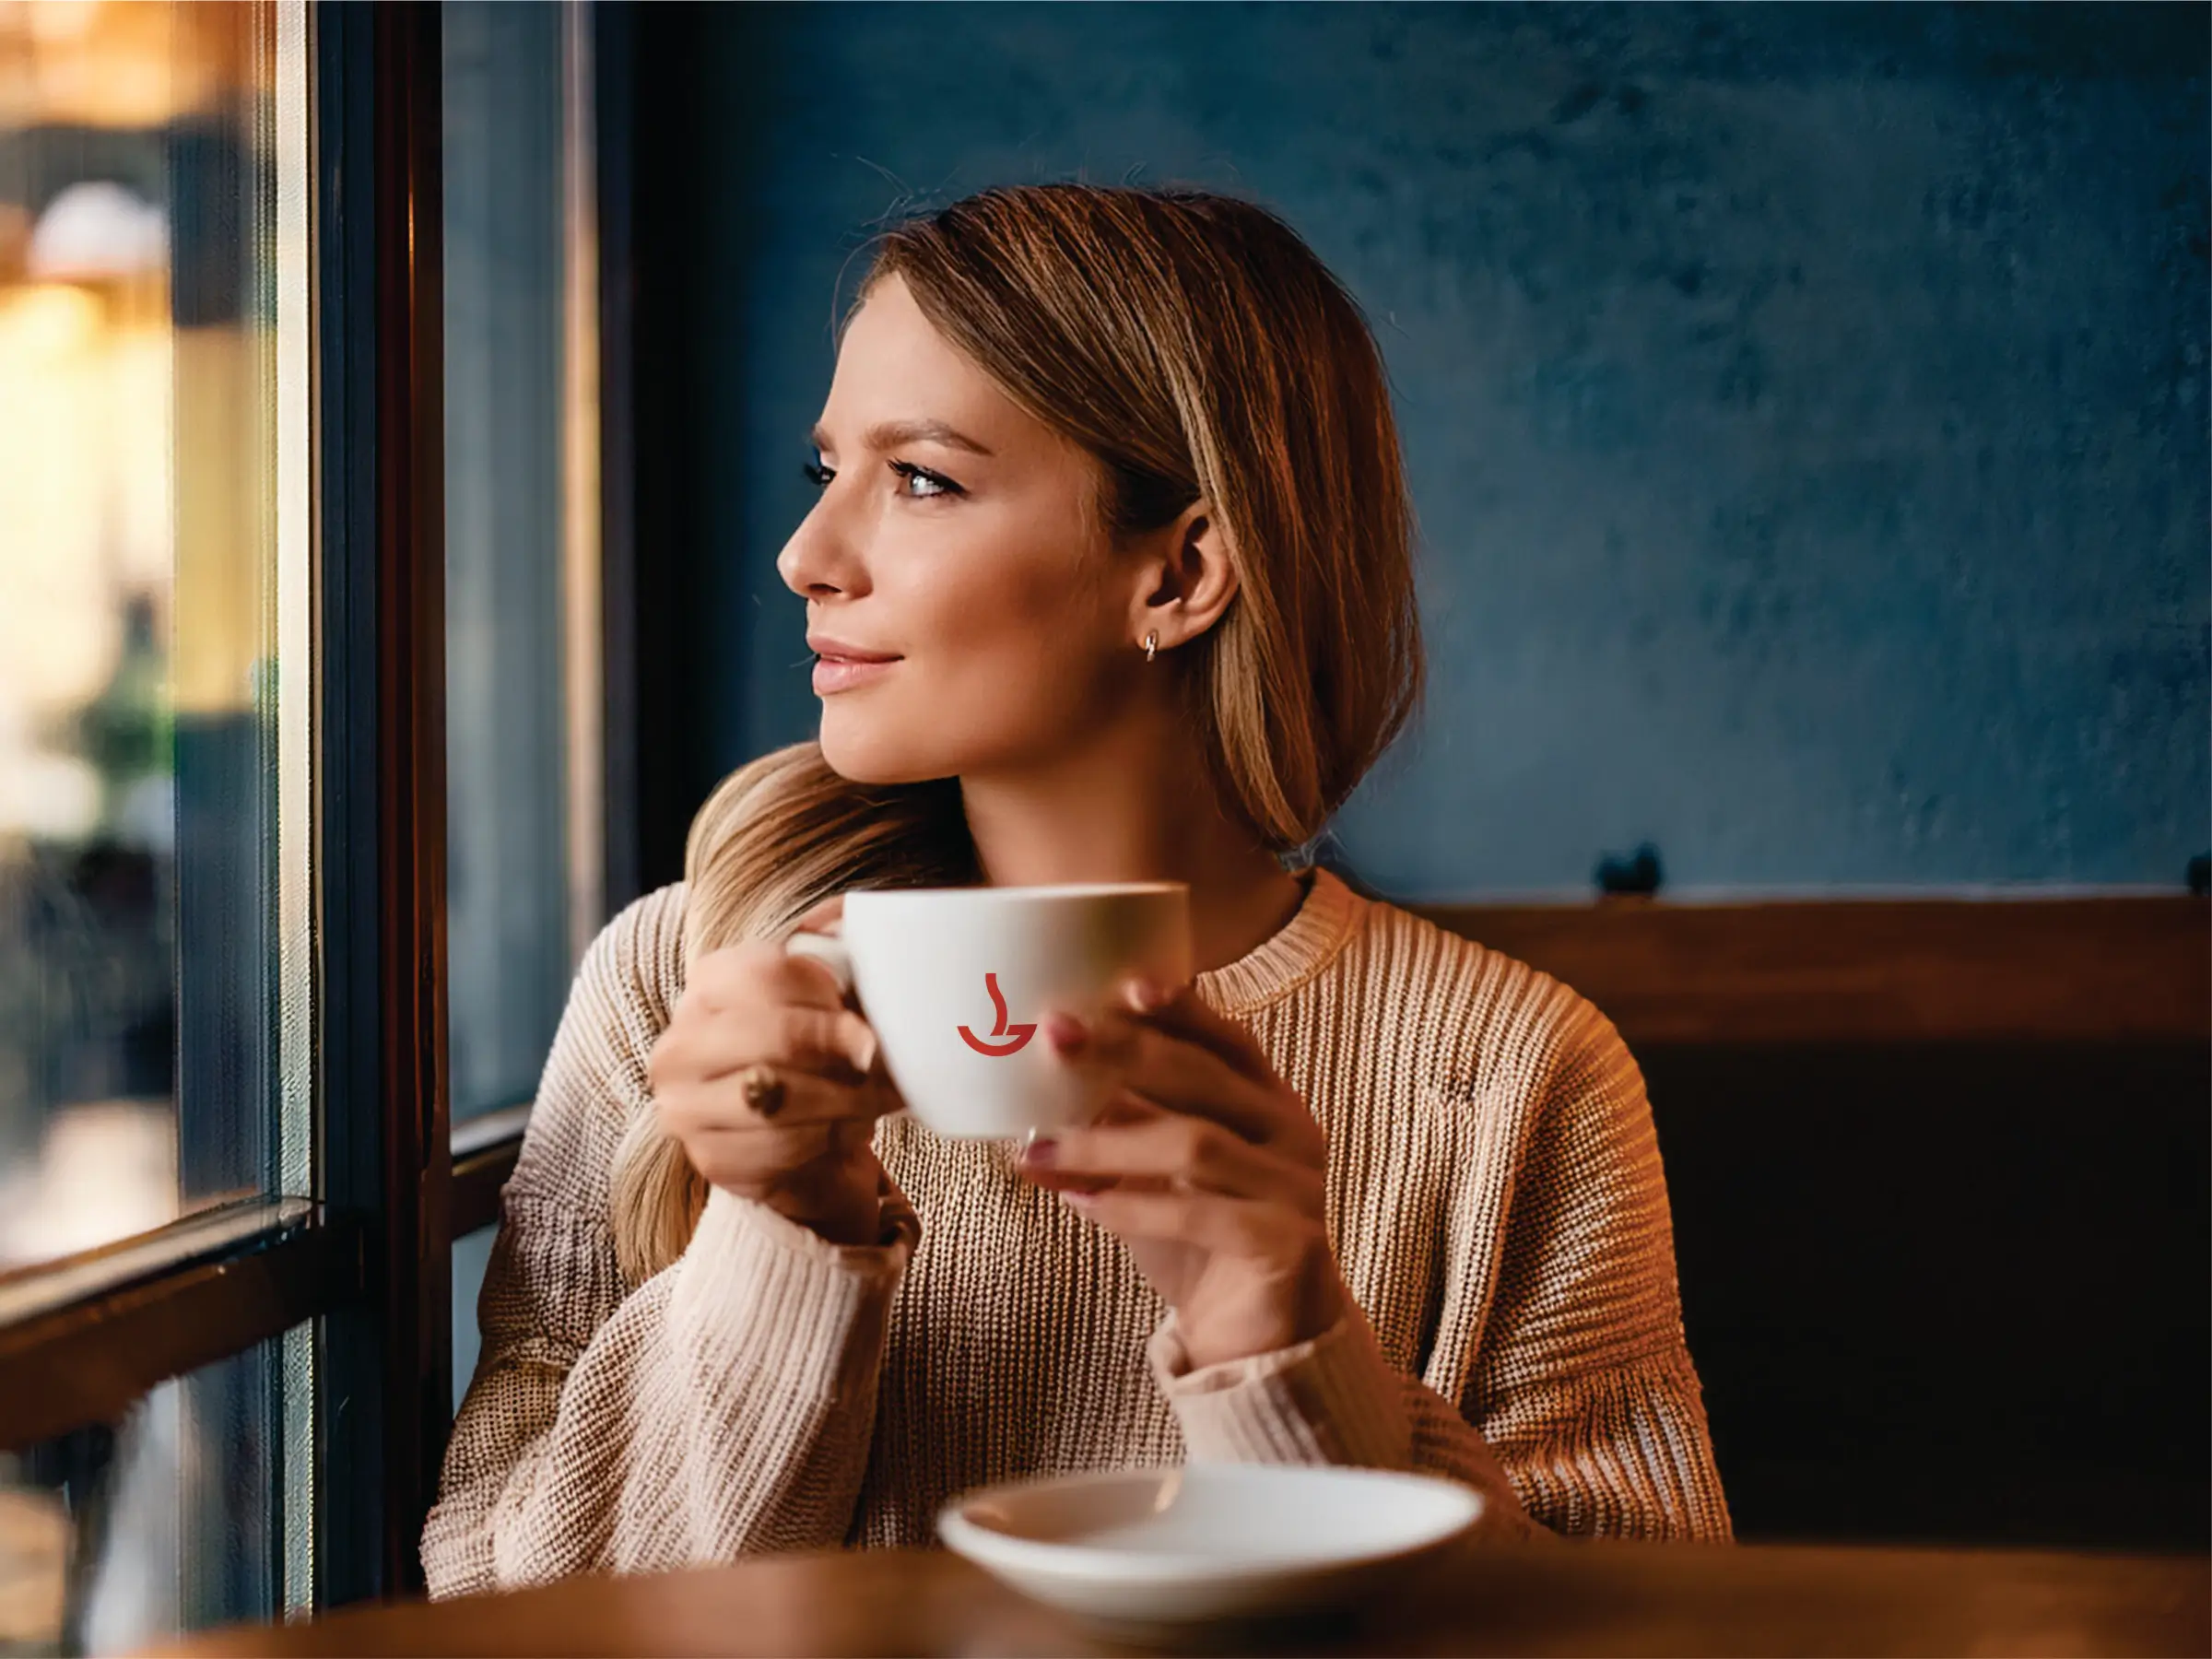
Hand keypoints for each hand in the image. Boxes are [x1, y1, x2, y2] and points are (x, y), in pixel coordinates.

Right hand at [646, 894, 904, 1246]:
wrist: (802, 1131)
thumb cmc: (818, 1049)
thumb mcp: (829, 990)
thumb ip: (837, 945)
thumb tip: (847, 919)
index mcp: (708, 983)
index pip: (768, 972)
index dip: (827, 992)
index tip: (861, 1011)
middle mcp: (681, 1043)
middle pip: (775, 1036)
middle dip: (841, 1049)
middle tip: (878, 1058)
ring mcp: (685, 1106)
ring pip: (779, 1098)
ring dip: (844, 1099)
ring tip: (875, 1095)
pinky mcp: (709, 1158)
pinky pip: (781, 1148)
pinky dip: (829, 1137)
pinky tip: (848, 1127)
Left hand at [1014, 974, 1347, 1370]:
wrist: (1256, 1345)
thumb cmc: (1200, 1247)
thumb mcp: (1149, 1181)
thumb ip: (1111, 1138)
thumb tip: (1027, 1109)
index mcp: (1269, 1104)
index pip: (1228, 1040)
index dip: (1182, 1009)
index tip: (1123, 985)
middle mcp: (1292, 1135)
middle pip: (1205, 1078)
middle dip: (1124, 1053)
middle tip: (1055, 1038)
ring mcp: (1296, 1189)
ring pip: (1195, 1145)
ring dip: (1108, 1141)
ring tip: (1040, 1147)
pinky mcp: (1287, 1244)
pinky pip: (1202, 1216)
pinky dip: (1135, 1207)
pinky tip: (1082, 1206)